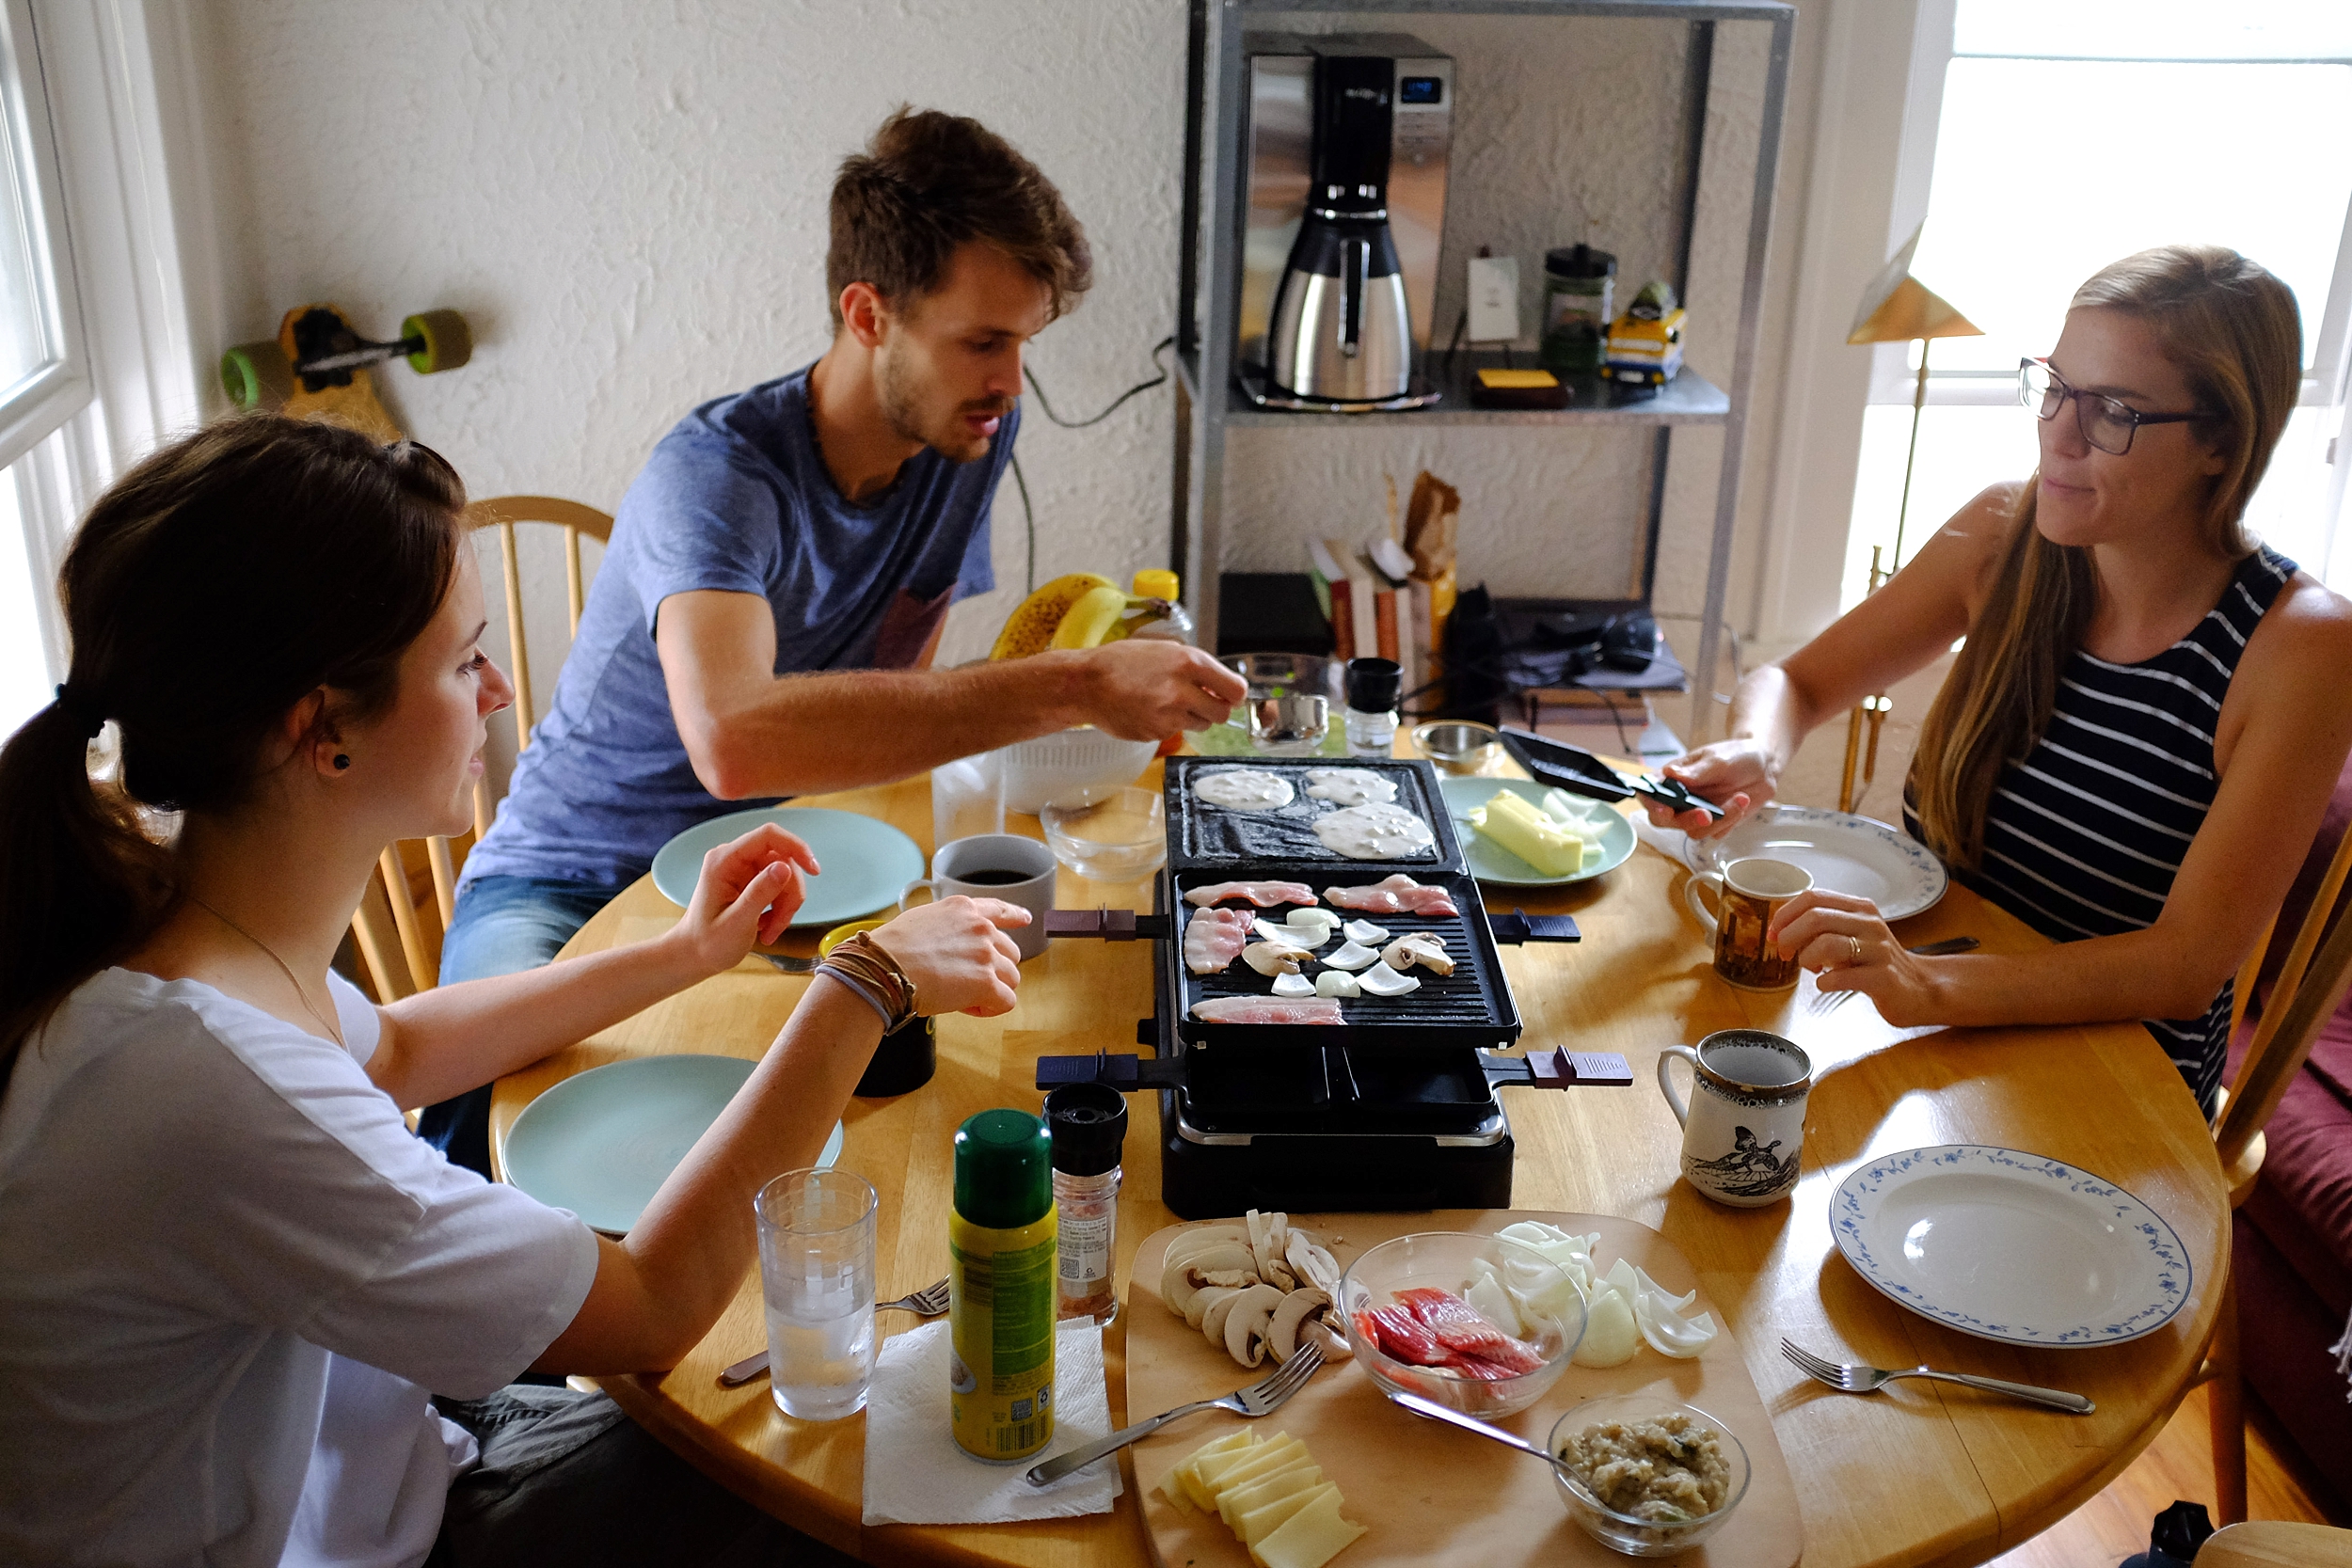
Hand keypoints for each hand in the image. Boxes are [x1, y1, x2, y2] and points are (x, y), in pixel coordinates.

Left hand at [670, 824, 820, 975]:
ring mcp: (744, 869)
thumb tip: (785, 867)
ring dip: (786, 906)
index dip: (796, 847)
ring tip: (771, 932)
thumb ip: (759, 894)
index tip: (815, 871)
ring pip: (786, 875)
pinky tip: (767, 927)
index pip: (768, 836)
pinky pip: (780, 886)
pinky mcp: (751, 880)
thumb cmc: (708, 942)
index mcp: (724, 861)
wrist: (694, 955)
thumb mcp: (736, 923)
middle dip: (790, 893)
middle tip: (781, 923)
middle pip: (783, 860)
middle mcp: (734, 858)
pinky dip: (781, 908)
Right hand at [868, 895, 1026, 1017]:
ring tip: (961, 997)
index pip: (999, 909)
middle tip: (966, 982)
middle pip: (1010, 953)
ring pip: (1011, 978)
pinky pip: (1006, 1001)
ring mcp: (986, 954)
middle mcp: (980, 928)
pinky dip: (989, 1009)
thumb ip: (947, 929)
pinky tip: (968, 1007)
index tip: (1024, 919)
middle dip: (993, 970)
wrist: (884, 968)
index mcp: (963, 909)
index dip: (1015, 917)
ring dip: (991, 991)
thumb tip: (949, 948)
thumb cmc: (890, 950)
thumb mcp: (921, 920)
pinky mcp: (986, 982)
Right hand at [1072, 641, 1246, 739]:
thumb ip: (1196, 667)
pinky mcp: (1157, 733)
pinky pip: (1176, 732)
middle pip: (1223, 713)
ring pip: (1202, 725)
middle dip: (1216, 709)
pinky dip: (1169, 724)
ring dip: (1193, 717)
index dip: (1234, 694)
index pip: (1235, 689)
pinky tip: (1150, 710)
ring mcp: (1168, 716)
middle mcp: (1182, 691)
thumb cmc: (1123, 662)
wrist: (1087, 684)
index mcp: (1188, 663)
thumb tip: (1220, 686)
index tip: (1229, 695)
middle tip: (1201, 702)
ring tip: (1167, 702)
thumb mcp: (1165, 650)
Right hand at [1643, 739, 1775, 838]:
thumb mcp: (1717, 759)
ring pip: (1693, 830)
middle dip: (1686, 820)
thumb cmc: (1735, 756)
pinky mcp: (1714, 824)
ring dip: (1718, 819)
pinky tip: (1742, 802)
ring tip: (1740, 798)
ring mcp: (1695, 814)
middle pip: (1666, 820)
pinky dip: (1730, 821)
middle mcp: (1679, 799)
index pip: (1649, 795)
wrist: (1763, 766)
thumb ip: (1696, 772)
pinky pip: (1715, 833)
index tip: (1665, 809)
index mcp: (1671, 779)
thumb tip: (1670, 773)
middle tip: (1706, 814)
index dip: (1652, 805)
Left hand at [1768, 889, 1944, 1025]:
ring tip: (1810, 969)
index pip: (1812, 897)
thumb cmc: (1876, 962)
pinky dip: (1824, 982)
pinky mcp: (1884, 978)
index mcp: (1859, 908)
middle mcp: (1870, 923)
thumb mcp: (1851, 935)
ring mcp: (1879, 950)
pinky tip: (1825, 984)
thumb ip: (1820, 929)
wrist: (1920, 989)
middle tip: (1784, 954)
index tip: (1773, 933)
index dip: (1784, 914)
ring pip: (1827, 943)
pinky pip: (1843, 976)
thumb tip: (1780, 931)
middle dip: (1789, 936)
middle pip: (1816, 917)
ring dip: (1806, 958)